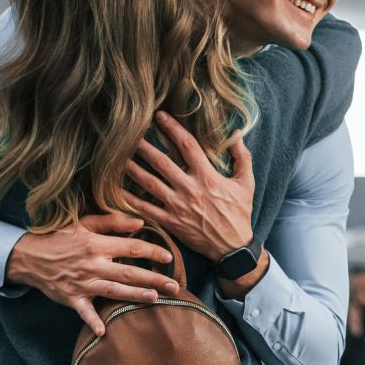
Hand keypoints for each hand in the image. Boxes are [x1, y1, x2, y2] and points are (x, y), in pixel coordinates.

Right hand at [5, 213, 179, 335]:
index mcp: (96, 245)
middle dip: (153, 278)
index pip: (130, 247)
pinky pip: (83, 312)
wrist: (30, 256)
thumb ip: (113, 222)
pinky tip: (104, 332)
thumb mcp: (84, 224)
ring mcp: (82, 283)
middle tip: (174, 286)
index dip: (151, 251)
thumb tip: (139, 222)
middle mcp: (92, 264)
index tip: (169, 257)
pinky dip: (92, 322)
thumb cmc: (61, 238)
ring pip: (113, 290)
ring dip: (134, 295)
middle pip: (128, 272)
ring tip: (154, 299)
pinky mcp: (71, 298)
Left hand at [123, 112, 254, 261]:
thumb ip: (242, 157)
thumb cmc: (239, 214)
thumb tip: (237, 134)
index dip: (173, 128)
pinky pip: (145, 209)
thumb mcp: (247, 184)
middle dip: (144, 146)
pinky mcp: (170, 222)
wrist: (232, 248)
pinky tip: (117, 189)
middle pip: (161, 162)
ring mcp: (177, 206)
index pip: (187, 146)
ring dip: (133, 168)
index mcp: (207, 177)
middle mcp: (189, 189)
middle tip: (129, 133)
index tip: (160, 116)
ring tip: (119, 156)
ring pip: (149, 183)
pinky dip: (130, 199)